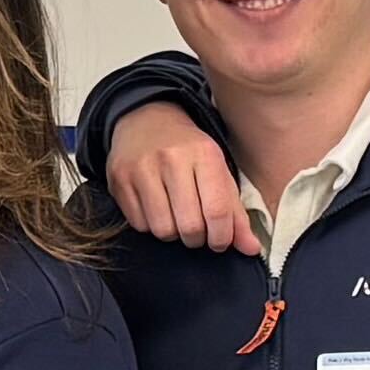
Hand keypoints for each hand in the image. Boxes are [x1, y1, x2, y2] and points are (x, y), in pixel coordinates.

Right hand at [97, 102, 250, 252]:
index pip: (217, 211)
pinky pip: (139, 225)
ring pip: (162, 230)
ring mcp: (141, 169)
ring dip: (173, 234)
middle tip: (198, 231)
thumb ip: (235, 213)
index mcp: (204, 154)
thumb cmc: (188, 151)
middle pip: (190, 226)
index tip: (220, 241)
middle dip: (197, 239)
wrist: (146, 121)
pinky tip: (156, 209)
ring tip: (176, 218)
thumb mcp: (218, 172)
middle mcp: (171, 159)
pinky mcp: (119, 180)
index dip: (221, 237)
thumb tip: (250, 248)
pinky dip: (151, 226)